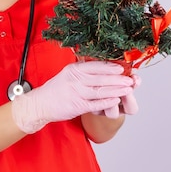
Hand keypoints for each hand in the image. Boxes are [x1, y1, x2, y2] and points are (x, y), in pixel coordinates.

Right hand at [11, 61, 133, 133]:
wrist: (40, 103)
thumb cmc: (57, 88)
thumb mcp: (68, 73)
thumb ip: (83, 69)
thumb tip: (103, 65)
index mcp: (74, 70)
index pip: (95, 66)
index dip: (110, 67)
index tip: (122, 68)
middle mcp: (75, 80)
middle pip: (101, 78)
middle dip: (118, 79)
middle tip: (130, 79)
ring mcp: (76, 93)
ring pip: (100, 91)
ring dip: (116, 90)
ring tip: (128, 89)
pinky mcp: (77, 106)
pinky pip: (95, 104)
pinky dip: (107, 102)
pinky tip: (116, 100)